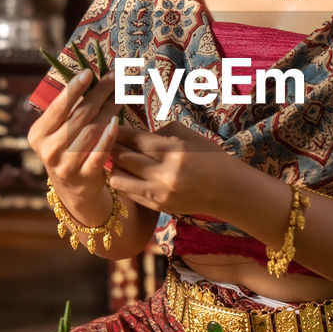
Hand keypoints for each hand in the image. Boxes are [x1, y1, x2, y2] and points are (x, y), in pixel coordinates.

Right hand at [27, 69, 118, 204]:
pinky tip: (117, 122)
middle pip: (79, 116)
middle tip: (114, 79)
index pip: (58, 108)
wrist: (73, 188)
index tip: (88, 72)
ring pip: (92, 131)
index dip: (73, 89)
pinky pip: (100, 152)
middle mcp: (49, 150)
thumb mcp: (57, 132)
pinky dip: (109, 136)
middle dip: (99, 94)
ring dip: (109, 111)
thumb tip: (89, 76)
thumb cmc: (66, 149)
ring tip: (120, 96)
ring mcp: (66, 165)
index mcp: (38, 134)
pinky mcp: (84, 176)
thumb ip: (67, 110)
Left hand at [108, 120, 229, 214]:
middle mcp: (164, 174)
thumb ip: (159, 132)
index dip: (118, 131)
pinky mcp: (158, 206)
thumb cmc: (210, 157)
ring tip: (113, 157)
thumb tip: (134, 134)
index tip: (109, 125)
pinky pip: (128, 193)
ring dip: (113, 166)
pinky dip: (123, 181)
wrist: (228, 191)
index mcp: (174, 151)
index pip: (134, 139)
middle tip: (104, 138)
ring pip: (118, 178)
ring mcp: (159, 193)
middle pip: (122, 157)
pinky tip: (124, 172)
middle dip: (111, 146)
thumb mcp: (188, 136)